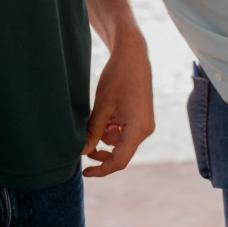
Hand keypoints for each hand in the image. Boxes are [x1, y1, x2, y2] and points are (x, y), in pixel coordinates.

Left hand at [82, 28, 154, 177]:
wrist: (133, 54)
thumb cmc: (117, 77)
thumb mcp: (102, 106)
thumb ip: (93, 131)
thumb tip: (82, 152)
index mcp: (138, 130)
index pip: (119, 161)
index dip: (101, 169)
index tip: (84, 172)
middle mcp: (145, 130)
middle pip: (120, 152)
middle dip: (100, 150)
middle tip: (82, 143)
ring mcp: (144, 123)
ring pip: (120, 141)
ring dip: (104, 136)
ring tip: (92, 117)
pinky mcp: (140, 116)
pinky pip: (124, 131)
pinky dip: (110, 127)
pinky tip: (101, 114)